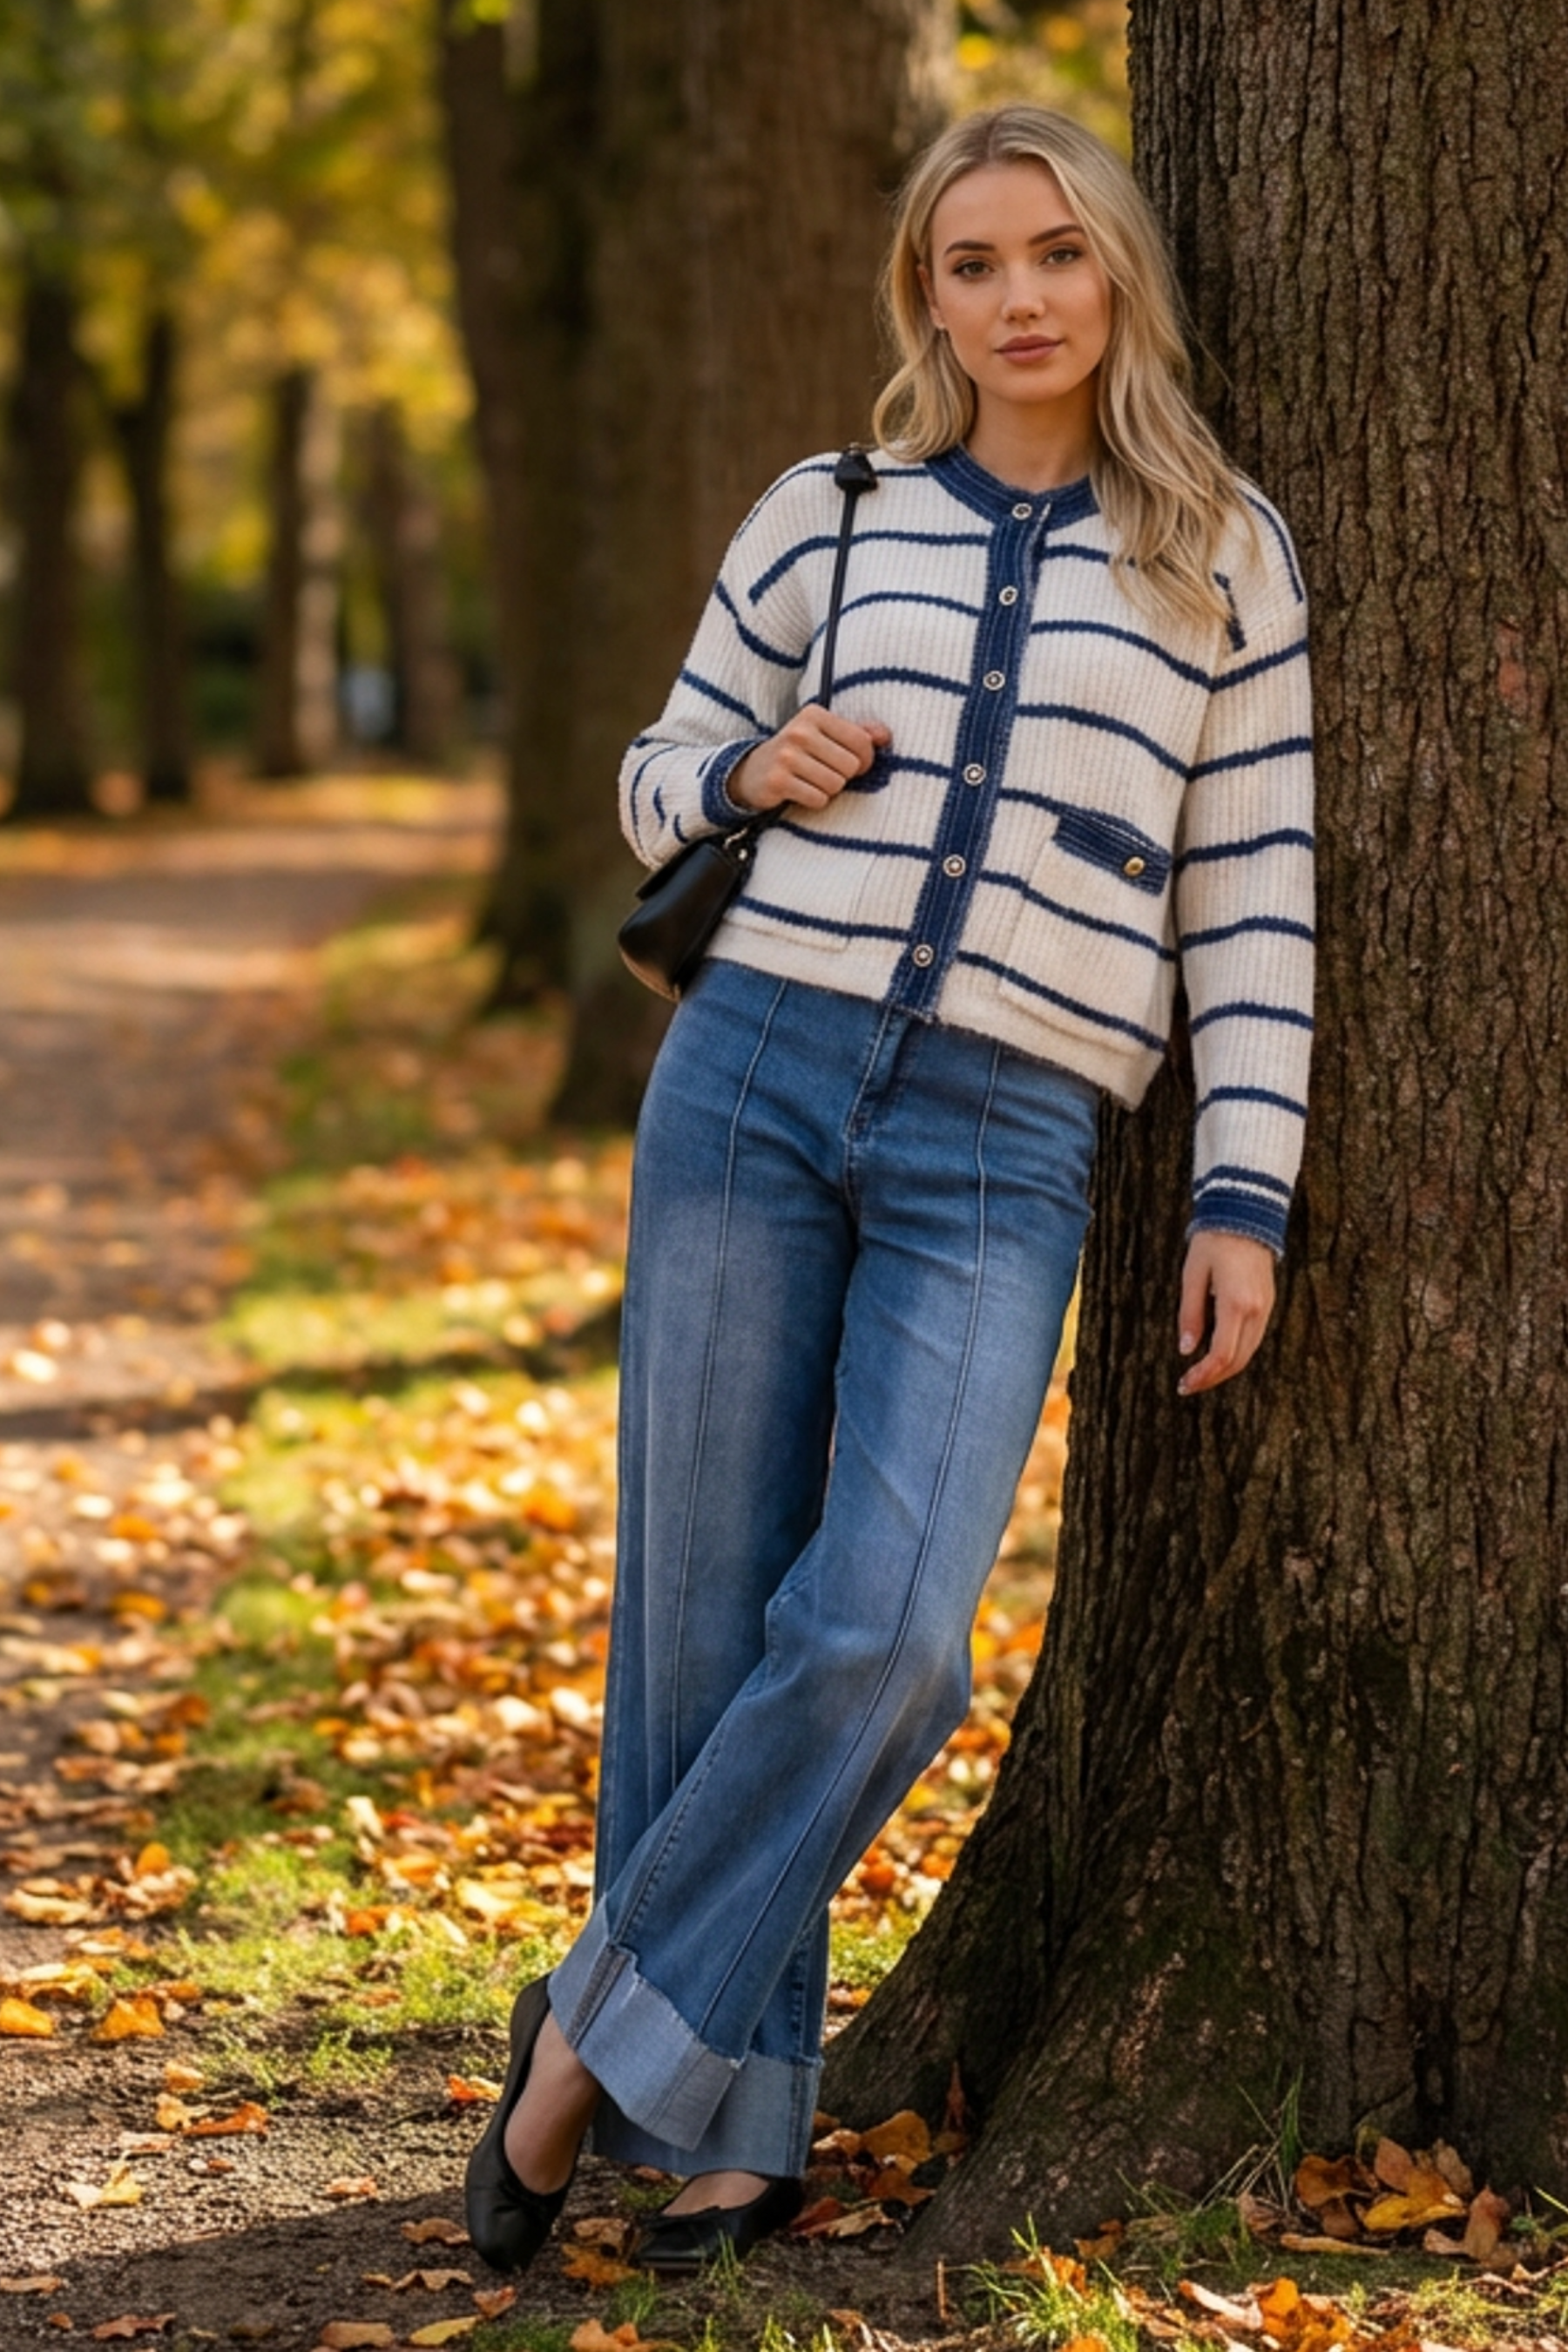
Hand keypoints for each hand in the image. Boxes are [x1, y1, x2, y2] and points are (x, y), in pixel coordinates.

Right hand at [727, 704, 890, 812]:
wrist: (754, 771)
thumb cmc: (800, 752)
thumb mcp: (826, 735)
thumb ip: (859, 732)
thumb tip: (886, 736)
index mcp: (814, 714)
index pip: (861, 741)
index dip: (865, 759)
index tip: (852, 763)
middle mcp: (799, 732)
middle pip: (850, 766)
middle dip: (844, 776)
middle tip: (826, 773)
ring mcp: (786, 756)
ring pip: (835, 785)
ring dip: (829, 790)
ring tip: (812, 781)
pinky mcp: (778, 781)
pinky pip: (818, 799)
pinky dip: (814, 800)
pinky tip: (801, 791)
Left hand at [1177, 1231, 1275, 1395]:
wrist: (1245, 1213)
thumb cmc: (1213, 1242)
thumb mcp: (1192, 1275)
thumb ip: (1190, 1314)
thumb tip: (1186, 1350)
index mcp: (1235, 1304)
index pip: (1221, 1354)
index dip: (1202, 1375)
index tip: (1184, 1384)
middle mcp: (1256, 1310)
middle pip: (1237, 1360)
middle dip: (1213, 1378)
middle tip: (1188, 1385)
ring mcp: (1266, 1307)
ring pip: (1248, 1352)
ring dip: (1225, 1369)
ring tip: (1200, 1375)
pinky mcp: (1268, 1303)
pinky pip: (1254, 1338)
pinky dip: (1237, 1353)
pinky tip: (1218, 1355)